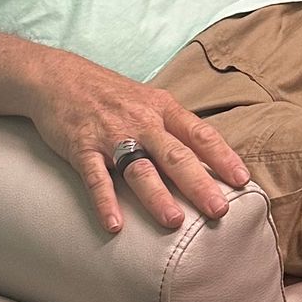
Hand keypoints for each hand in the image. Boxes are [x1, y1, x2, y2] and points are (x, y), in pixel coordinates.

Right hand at [24, 55, 251, 234]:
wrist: (58, 76)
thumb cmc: (110, 94)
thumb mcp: (148, 101)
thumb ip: (174, 128)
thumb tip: (209, 158)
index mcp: (162, 109)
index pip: (200, 134)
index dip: (222, 157)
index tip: (243, 180)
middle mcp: (141, 120)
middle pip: (175, 154)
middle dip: (199, 183)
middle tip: (219, 210)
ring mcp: (110, 134)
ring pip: (139, 167)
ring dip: (157, 195)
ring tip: (174, 221)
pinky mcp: (81, 146)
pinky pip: (95, 177)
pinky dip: (105, 201)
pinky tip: (114, 225)